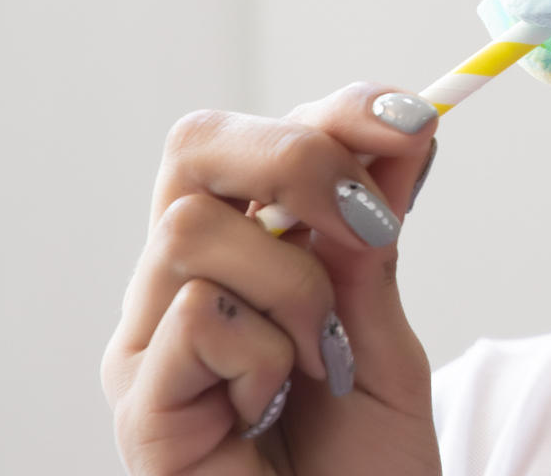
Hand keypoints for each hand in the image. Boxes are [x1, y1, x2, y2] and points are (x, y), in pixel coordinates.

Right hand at [103, 82, 442, 474]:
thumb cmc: (362, 472)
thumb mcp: (383, 335)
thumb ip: (373, 244)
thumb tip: (400, 129)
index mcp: (238, 258)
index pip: (258, 135)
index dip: (334, 110)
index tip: (412, 122)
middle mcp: (178, 288)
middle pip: (194, 146)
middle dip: (297, 160)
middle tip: (369, 228)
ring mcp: (148, 346)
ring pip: (192, 228)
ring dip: (292, 285)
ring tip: (319, 360)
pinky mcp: (138, 407)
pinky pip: (195, 318)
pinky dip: (263, 354)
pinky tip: (270, 408)